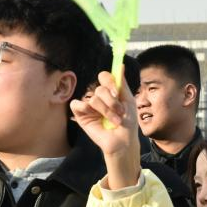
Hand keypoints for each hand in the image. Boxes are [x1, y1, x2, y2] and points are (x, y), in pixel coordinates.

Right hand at [70, 71, 141, 187]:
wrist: (123, 140)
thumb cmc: (128, 123)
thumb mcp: (128, 101)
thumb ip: (122, 84)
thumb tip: (120, 65)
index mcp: (110, 92)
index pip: (104, 77)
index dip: (110, 82)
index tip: (117, 92)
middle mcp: (99, 97)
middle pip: (100, 88)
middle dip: (112, 101)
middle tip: (120, 112)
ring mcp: (89, 106)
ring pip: (93, 98)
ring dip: (105, 110)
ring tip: (114, 120)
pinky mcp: (80, 115)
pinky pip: (77, 104)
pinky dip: (86, 108)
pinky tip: (95, 117)